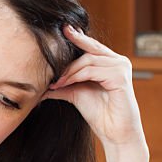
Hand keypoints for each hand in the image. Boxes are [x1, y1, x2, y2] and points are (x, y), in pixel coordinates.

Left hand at [43, 26, 144, 147]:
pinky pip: (92, 71)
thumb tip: (40, 83)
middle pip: (88, 49)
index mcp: (110, 62)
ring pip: (87, 60)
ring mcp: (121, 67)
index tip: (61, 29)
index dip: (76, 37)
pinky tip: (64, 84)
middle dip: (68, 52)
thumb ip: (62, 84)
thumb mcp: (76, 93)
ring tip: (56, 83)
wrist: (114, 133)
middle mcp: (118, 61)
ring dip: (68, 71)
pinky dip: (75, 77)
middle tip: (50, 55)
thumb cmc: (99, 113)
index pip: (91, 45)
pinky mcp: (121, 77)